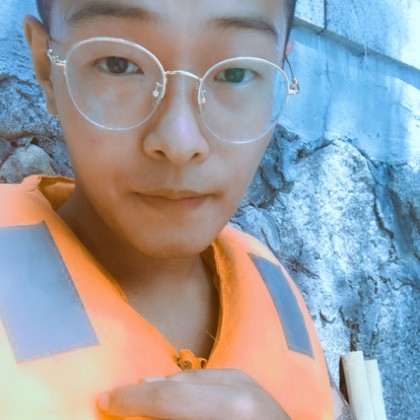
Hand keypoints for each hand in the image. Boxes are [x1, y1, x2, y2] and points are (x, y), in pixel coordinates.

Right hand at [97, 368, 290, 418]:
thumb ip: (171, 418)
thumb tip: (145, 412)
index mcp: (228, 410)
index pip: (168, 397)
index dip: (131, 400)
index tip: (106, 399)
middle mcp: (239, 388)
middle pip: (177, 383)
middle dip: (144, 391)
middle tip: (117, 397)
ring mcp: (249, 383)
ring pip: (193, 376)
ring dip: (165, 386)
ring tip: (143, 394)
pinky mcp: (252, 383)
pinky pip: (210, 377)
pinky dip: (189, 384)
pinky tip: (177, 389)